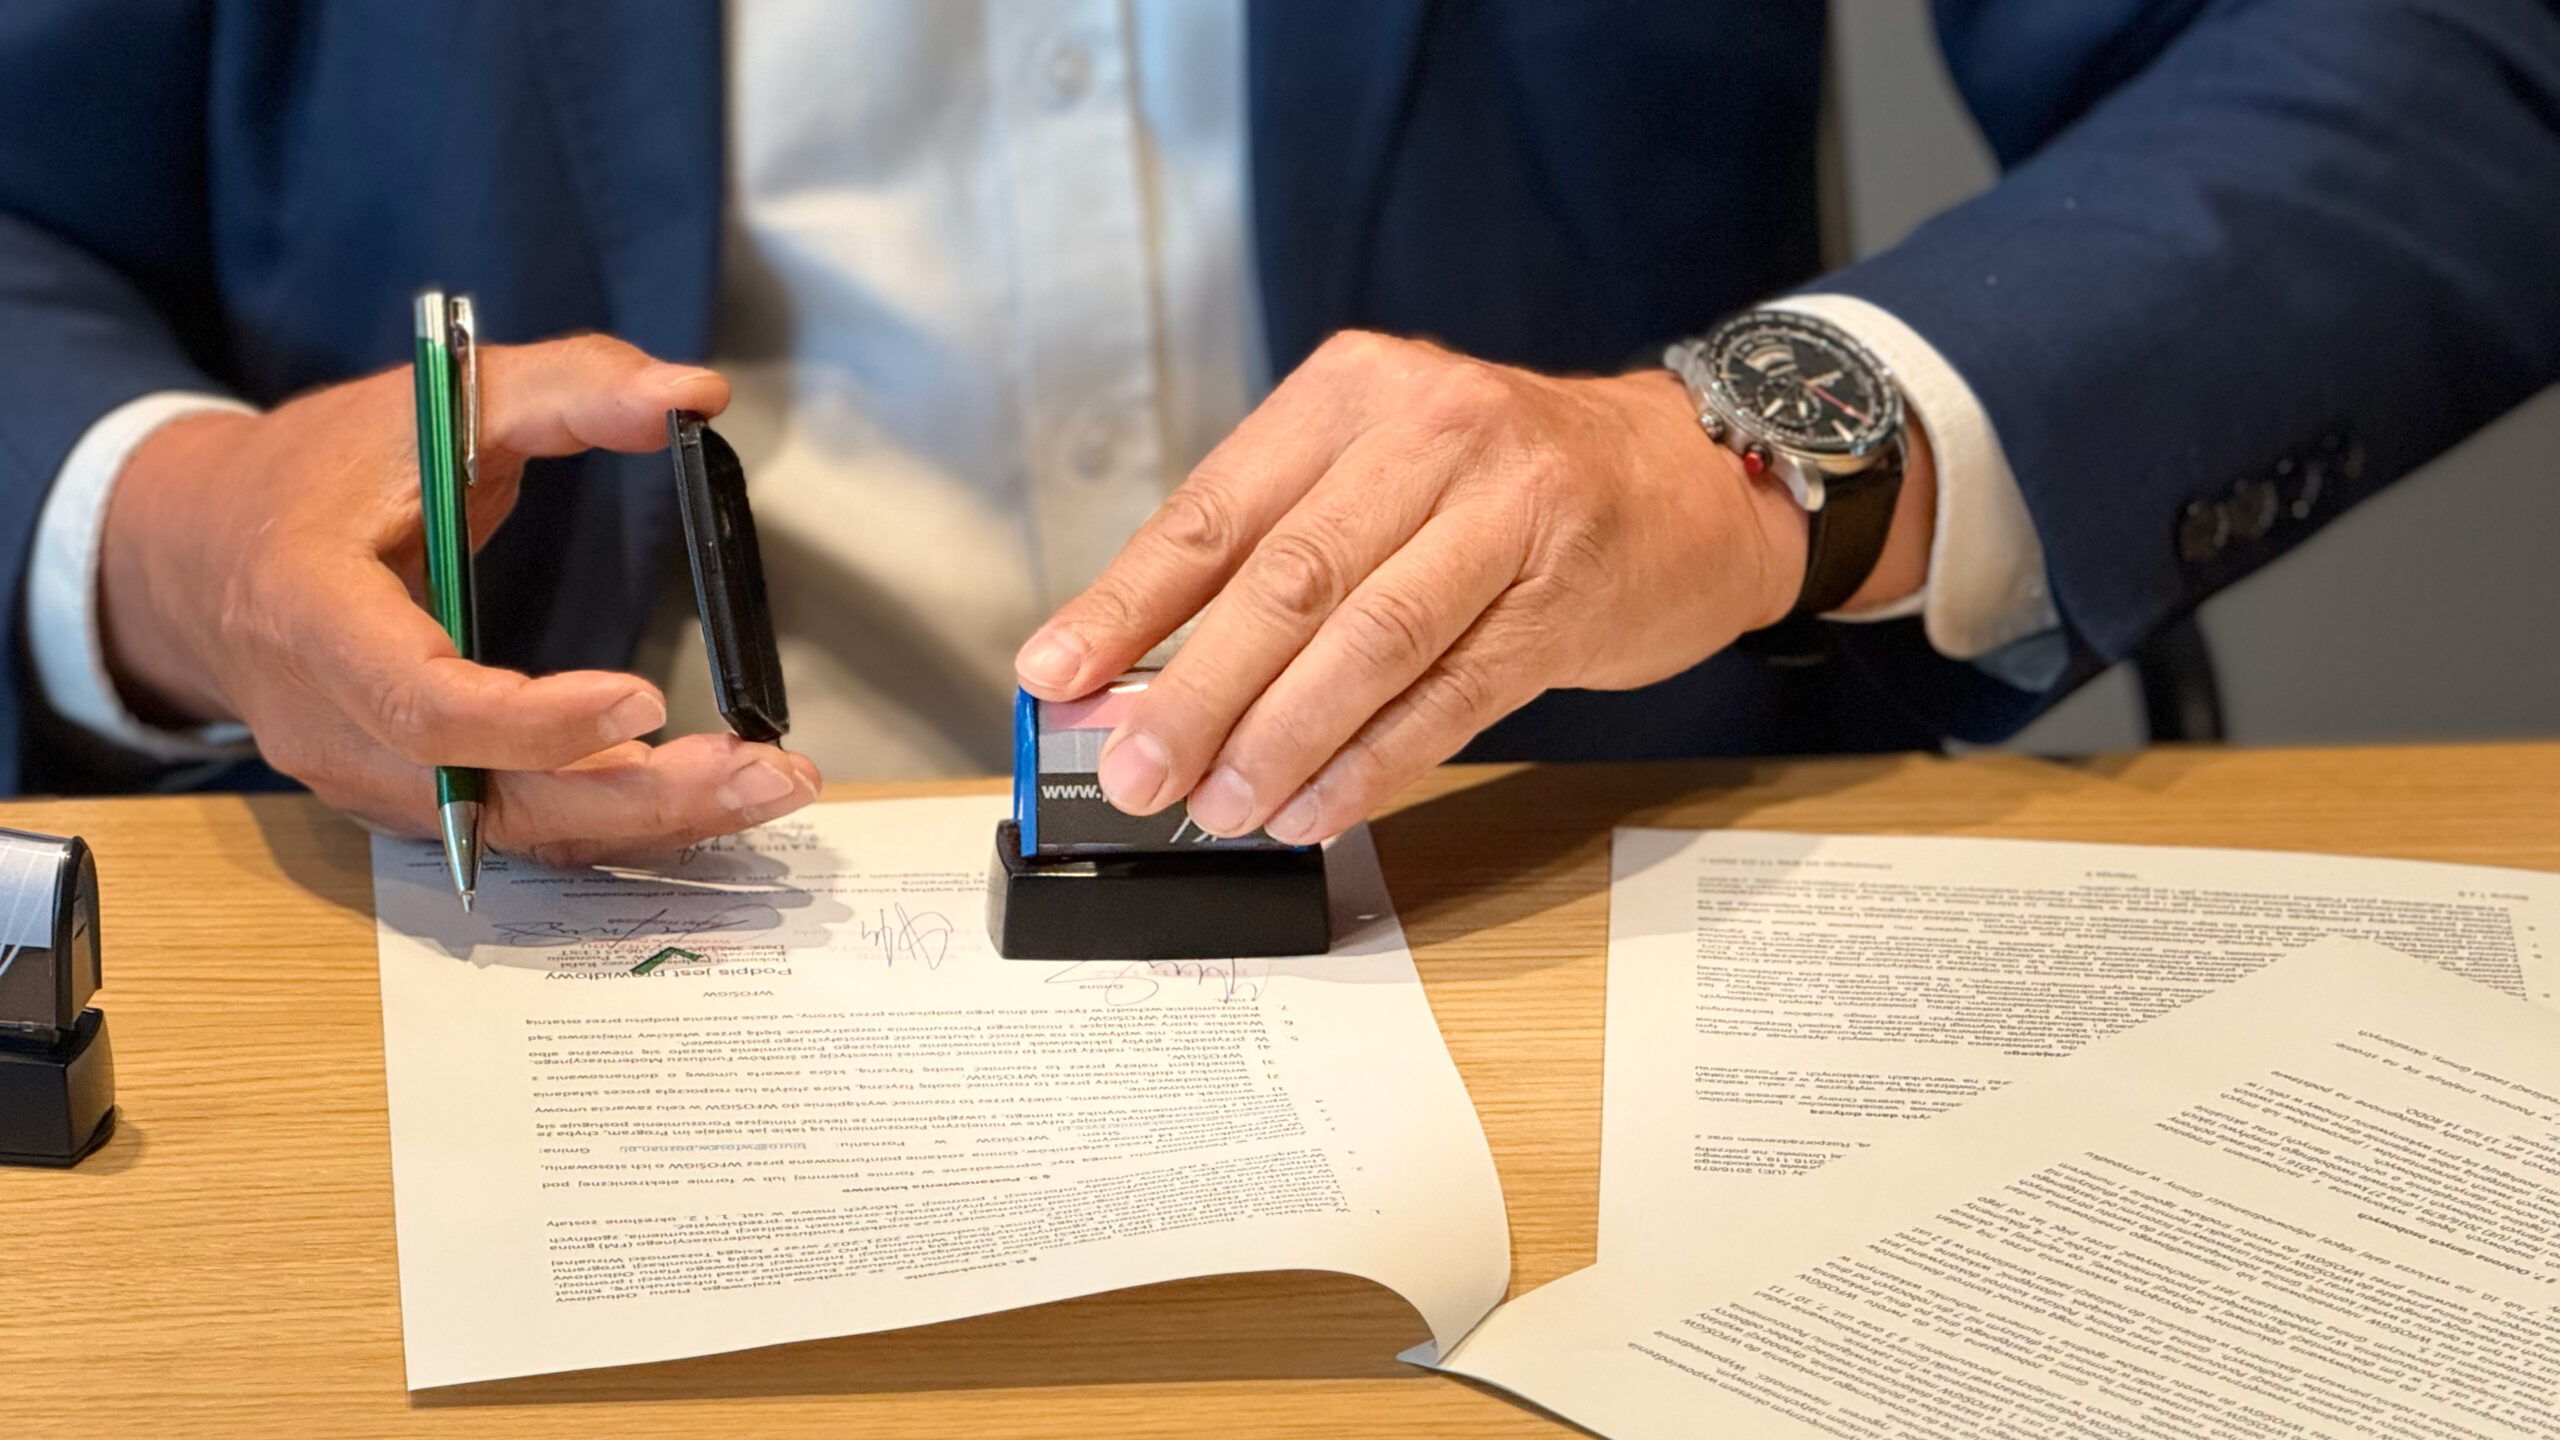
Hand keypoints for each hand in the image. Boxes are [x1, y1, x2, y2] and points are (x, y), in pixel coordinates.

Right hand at [100, 335, 821, 864]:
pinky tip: (708, 798)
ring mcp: (364, 780)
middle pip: (495, 796)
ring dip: (654, 820)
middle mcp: (329, 725)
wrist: (206, 557)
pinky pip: (519, 828)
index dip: (537, 720)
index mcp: (312, 617)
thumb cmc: (318, 473)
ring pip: (520, 830)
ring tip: (767, 784)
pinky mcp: (406, 802)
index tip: (646, 699)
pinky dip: (617, 821)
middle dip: (642, 794)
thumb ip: (567, 386)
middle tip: (764, 769)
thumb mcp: (431, 401)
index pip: (424, 704)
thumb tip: (691, 393)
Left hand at [1012, 331, 1934, 844]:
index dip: (1126, 602)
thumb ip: (1274, 549)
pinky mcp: (1563, 600)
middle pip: (1287, 580)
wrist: (1690, 475)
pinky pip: (1446, 699)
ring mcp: (1510, 514)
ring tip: (1219, 806)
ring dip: (1279, 740)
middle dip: (1194, 692)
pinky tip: (1314, 807)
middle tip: (1135, 773)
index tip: (1054, 674)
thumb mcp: (1385, 464)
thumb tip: (1145, 673)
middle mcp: (1434, 432)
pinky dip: (1369, 764)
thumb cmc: (1510, 481)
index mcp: (1355, 390)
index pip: (1216, 507)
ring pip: (1366, 643)